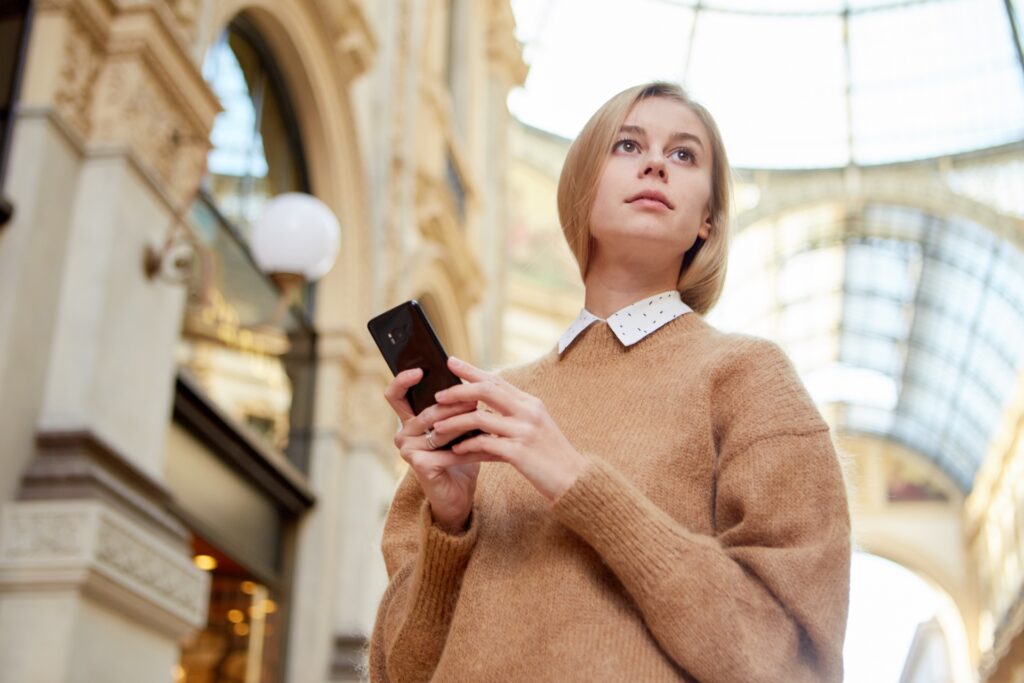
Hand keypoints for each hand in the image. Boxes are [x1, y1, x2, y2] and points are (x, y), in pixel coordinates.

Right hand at [384, 368, 478, 533]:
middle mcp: (403, 433)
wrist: (458, 493)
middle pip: (426, 410)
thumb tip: (470, 375)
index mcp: (409, 419)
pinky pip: (445, 450)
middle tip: (476, 398)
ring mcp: (407, 449)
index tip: (421, 369)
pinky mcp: (418, 464)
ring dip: (464, 423)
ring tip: (486, 417)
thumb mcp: (458, 425)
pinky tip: (485, 446)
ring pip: (438, 428)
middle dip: (454, 404)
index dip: (403, 380)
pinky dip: (467, 447)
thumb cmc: (459, 456)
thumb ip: (456, 404)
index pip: (396, 394)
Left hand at [431, 357, 587, 500]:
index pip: (496, 380)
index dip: (472, 370)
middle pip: (486, 390)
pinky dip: (467, 445)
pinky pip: (484, 444)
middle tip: (438, 395)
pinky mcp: (519, 452)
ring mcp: (524, 431)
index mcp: (530, 403)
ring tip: (437, 428)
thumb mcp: (533, 429)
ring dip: (454, 422)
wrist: (574, 481)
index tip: (451, 361)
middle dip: (458, 390)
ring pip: (480, 417)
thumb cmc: (550, 456)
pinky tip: (455, 451)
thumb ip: (510, 417)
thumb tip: (480, 412)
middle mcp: (528, 411)